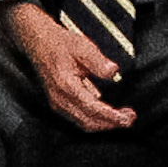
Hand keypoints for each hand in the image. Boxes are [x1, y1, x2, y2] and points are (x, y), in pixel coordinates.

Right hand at [4, 0, 135, 132]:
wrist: (38, 42)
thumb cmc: (59, 44)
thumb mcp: (82, 46)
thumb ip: (98, 61)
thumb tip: (113, 72)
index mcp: (66, 84)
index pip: (92, 108)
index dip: (112, 116)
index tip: (127, 118)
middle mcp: (60, 98)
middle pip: (89, 121)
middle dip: (111, 123)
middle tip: (130, 118)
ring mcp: (58, 102)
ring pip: (84, 123)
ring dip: (104, 123)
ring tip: (121, 117)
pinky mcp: (59, 103)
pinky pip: (79, 118)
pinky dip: (95, 120)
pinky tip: (107, 112)